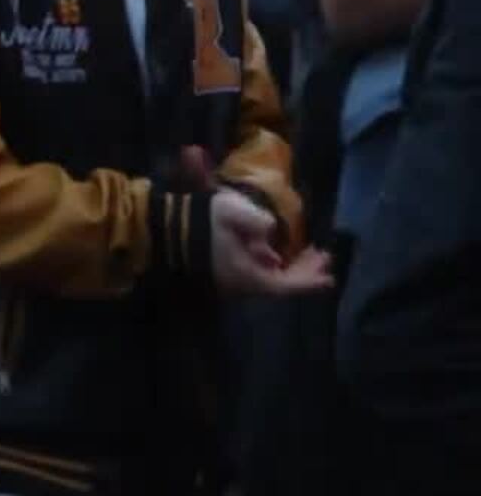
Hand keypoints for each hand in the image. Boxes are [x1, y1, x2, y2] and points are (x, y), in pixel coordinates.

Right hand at [210, 190, 332, 294]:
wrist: (164, 231)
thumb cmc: (202, 222)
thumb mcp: (234, 211)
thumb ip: (260, 221)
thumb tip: (271, 232)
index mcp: (250, 275)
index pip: (286, 284)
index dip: (309, 280)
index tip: (330, 275)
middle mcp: (242, 285)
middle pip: (280, 284)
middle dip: (303, 271)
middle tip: (322, 256)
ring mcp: (230, 282)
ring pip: (268, 279)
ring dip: (289, 267)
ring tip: (306, 253)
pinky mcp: (221, 274)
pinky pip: (256, 275)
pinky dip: (271, 265)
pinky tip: (274, 254)